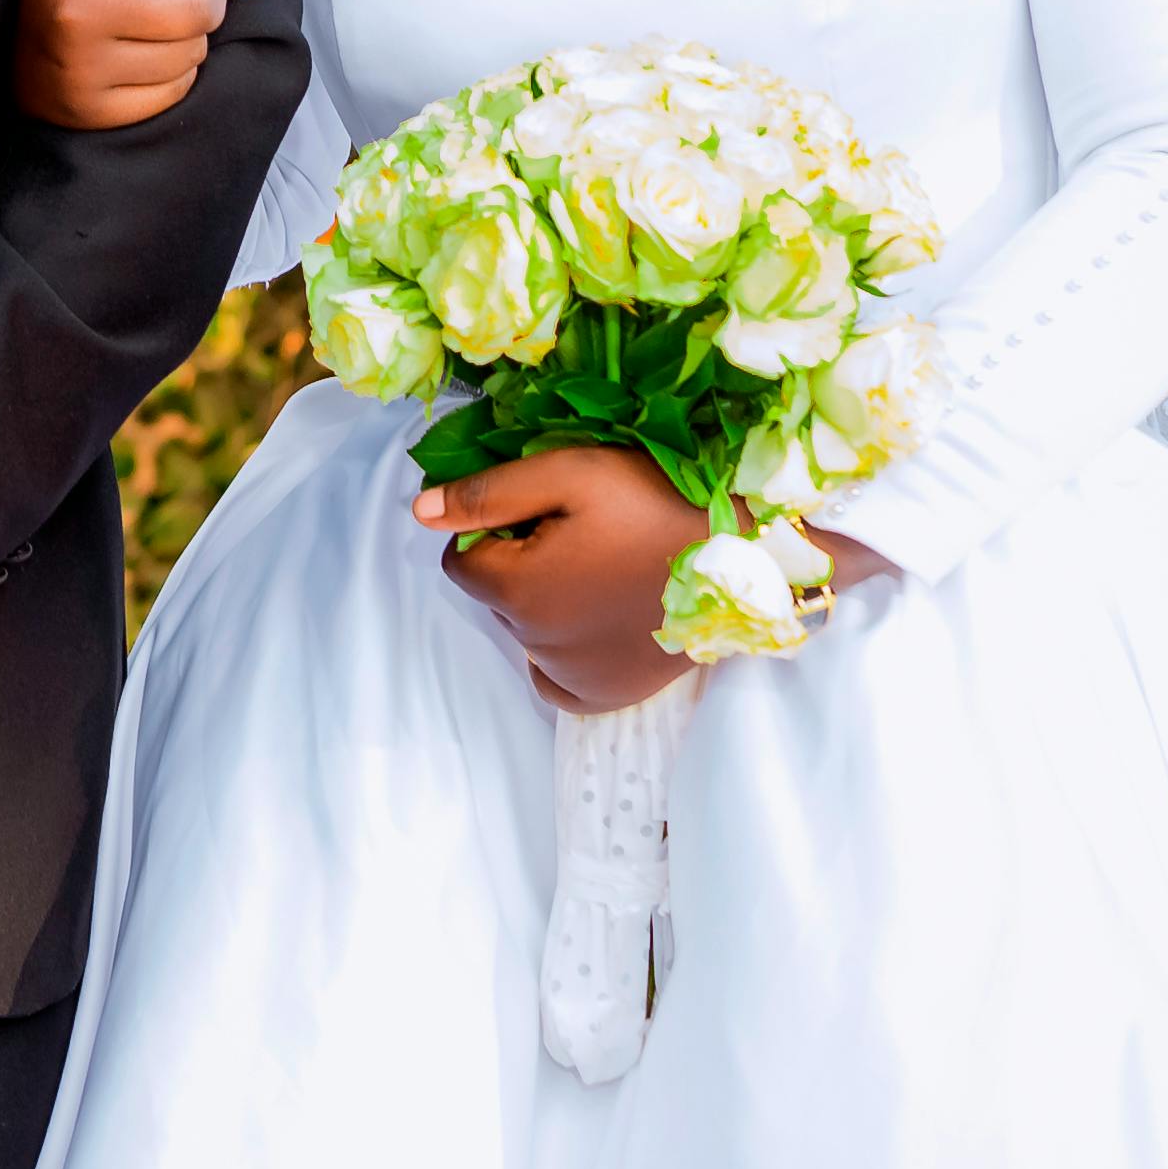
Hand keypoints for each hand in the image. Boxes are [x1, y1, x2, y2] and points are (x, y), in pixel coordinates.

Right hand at [14, 0, 264, 129]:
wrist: (5, 43)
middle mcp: (74, 8)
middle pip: (196, 6)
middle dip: (211, 0)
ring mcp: (80, 64)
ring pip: (192, 51)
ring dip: (195, 38)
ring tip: (160, 27)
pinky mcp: (91, 109)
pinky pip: (175, 91)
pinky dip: (178, 75)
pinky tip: (148, 60)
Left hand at [415, 445, 705, 713]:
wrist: (748, 551)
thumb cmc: (657, 498)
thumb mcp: (571, 473)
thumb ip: (489, 492)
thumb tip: (419, 512)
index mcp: (519, 588)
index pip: (463, 559)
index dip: (498, 529)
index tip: (549, 515)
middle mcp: (537, 644)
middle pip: (497, 597)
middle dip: (522, 565)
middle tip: (586, 535)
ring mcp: (574, 676)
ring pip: (525, 633)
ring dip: (546, 604)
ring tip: (606, 569)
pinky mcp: (606, 695)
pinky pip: (554, 679)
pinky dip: (562, 653)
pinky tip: (600, 620)